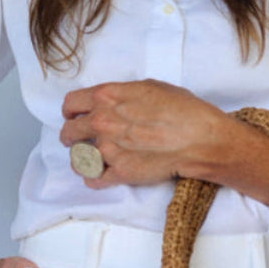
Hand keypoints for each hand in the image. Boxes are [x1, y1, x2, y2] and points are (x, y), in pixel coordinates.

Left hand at [59, 79, 230, 188]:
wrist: (198, 139)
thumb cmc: (182, 110)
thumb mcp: (150, 87)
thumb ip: (124, 94)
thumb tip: (117, 101)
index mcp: (106, 97)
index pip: (71, 103)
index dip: (70, 111)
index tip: (73, 116)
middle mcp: (102, 122)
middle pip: (70, 132)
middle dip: (71, 136)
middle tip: (76, 140)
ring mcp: (109, 150)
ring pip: (79, 159)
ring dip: (81, 160)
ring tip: (88, 161)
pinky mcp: (121, 173)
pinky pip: (95, 179)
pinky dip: (94, 179)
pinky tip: (97, 177)